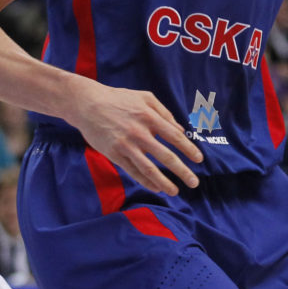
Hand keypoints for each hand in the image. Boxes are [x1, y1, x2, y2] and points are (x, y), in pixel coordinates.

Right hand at [69, 81, 203, 195]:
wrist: (88, 104)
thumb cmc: (119, 99)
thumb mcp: (145, 97)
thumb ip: (164, 113)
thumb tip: (181, 131)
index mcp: (149, 117)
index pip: (175, 137)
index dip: (189, 150)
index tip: (199, 160)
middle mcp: (139, 133)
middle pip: (166, 156)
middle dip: (183, 171)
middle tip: (194, 182)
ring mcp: (126, 145)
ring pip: (149, 169)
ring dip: (165, 182)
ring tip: (175, 192)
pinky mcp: (114, 154)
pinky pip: (133, 172)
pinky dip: (146, 181)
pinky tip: (156, 188)